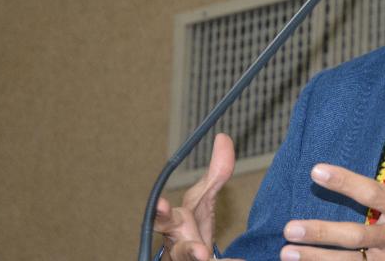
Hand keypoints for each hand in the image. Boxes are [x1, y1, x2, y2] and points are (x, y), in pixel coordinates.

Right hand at [154, 133, 242, 260]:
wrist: (196, 258)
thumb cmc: (193, 226)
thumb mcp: (204, 198)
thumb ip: (216, 173)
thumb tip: (223, 136)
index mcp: (175, 224)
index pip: (164, 217)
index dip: (161, 211)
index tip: (161, 204)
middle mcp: (177, 246)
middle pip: (177, 249)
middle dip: (186, 249)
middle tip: (200, 252)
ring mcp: (186, 259)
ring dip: (203, 259)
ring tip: (212, 256)